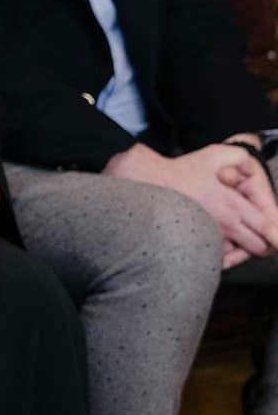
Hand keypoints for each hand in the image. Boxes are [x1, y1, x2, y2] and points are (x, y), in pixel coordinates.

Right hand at [110, 142, 277, 264]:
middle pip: (259, 247)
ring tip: (240, 241)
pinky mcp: (196, 245)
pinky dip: (225, 257)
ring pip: (240, 256)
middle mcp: (224, 225)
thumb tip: (253, 171)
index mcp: (232, 205)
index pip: (268, 226)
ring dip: (244, 251)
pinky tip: (222, 247)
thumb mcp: (214, 154)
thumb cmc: (180, 171)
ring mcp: (210, 237)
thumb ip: (241, 158)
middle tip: (261, 237)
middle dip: (264, 243)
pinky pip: (219, 260)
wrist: (148, 183)